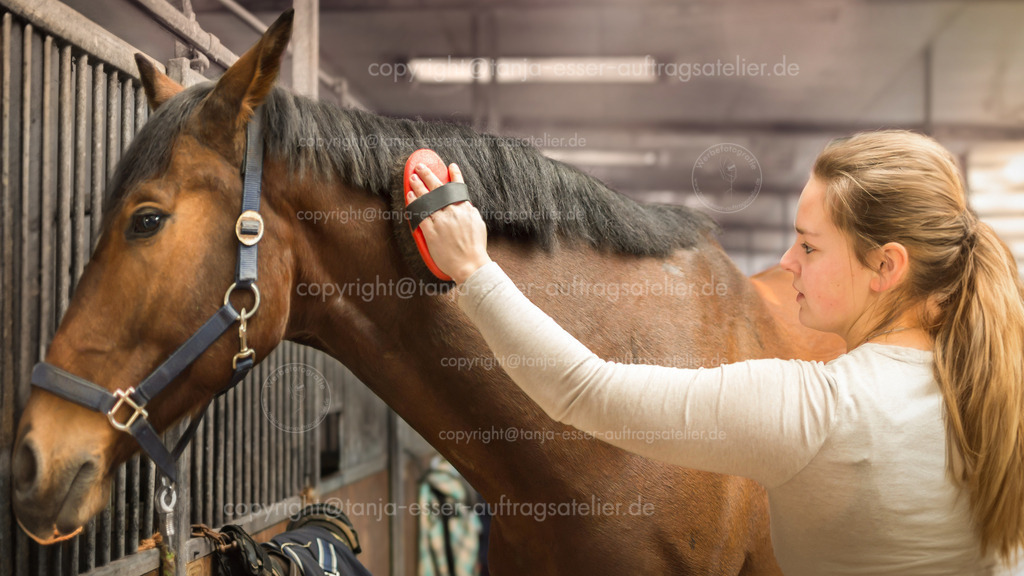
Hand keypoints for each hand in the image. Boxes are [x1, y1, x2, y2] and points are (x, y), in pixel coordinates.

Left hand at [407, 162, 491, 283]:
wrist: (470, 265)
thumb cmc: (475, 248)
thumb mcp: (478, 224)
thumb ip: (469, 212)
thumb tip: (464, 204)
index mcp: (465, 209)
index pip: (458, 187)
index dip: (454, 175)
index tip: (451, 166)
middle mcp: (453, 212)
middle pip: (438, 189)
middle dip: (428, 175)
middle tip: (420, 167)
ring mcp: (441, 221)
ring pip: (427, 199)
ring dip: (418, 186)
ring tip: (412, 178)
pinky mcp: (431, 232)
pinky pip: (420, 215)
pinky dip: (414, 204)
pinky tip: (410, 197)